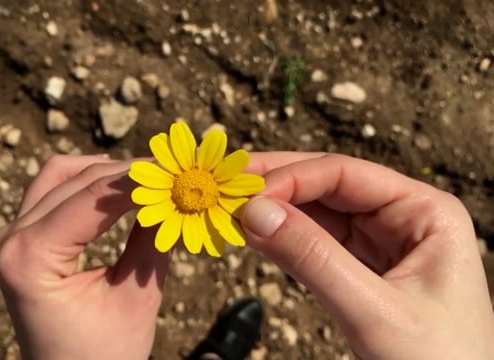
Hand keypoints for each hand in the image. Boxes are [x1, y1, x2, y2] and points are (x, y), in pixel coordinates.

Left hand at [0, 155, 168, 359]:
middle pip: (76, 178)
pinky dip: (89, 185)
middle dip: (127, 172)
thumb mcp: (136, 300)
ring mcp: (10, 237)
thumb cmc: (102, 355)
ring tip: (149, 180)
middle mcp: (10, 239)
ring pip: (61, 175)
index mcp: (30, 258)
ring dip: (106, 172)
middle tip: (172, 172)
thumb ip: (153, 241)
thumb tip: (175, 193)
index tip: (177, 167)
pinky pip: (53, 192)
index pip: (93, 196)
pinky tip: (122, 191)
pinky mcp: (20, 239)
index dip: (139, 177)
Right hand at [241, 153, 493, 358]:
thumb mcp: (373, 310)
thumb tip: (255, 213)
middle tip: (228, 183)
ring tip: (231, 206)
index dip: (291, 178)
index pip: (346, 175)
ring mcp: (378, 241)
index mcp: (425, 211)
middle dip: (276, 185)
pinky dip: (281, 237)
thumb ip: (313, 259)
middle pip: (326, 185)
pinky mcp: (359, 267)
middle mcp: (401, 217)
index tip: (247, 194)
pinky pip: (313, 242)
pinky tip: (252, 232)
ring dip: (273, 210)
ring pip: (315, 212)